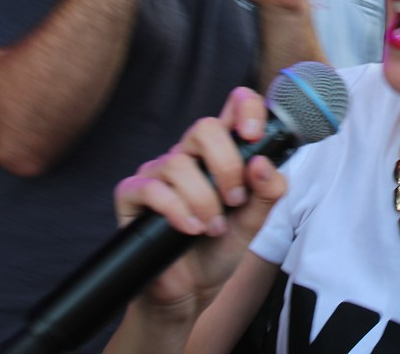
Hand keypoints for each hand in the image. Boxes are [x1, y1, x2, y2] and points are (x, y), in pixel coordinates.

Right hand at [113, 88, 284, 316]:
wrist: (189, 291)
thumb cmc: (219, 249)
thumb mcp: (255, 223)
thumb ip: (267, 193)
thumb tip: (263, 164)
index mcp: (220, 154)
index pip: (232, 110)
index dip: (245, 107)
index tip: (256, 132)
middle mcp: (188, 156)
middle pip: (204, 127)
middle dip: (226, 165)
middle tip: (235, 201)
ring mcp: (158, 173)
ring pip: (178, 163)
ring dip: (203, 199)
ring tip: (213, 227)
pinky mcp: (132, 195)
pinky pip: (152, 189)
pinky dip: (177, 211)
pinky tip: (191, 230)